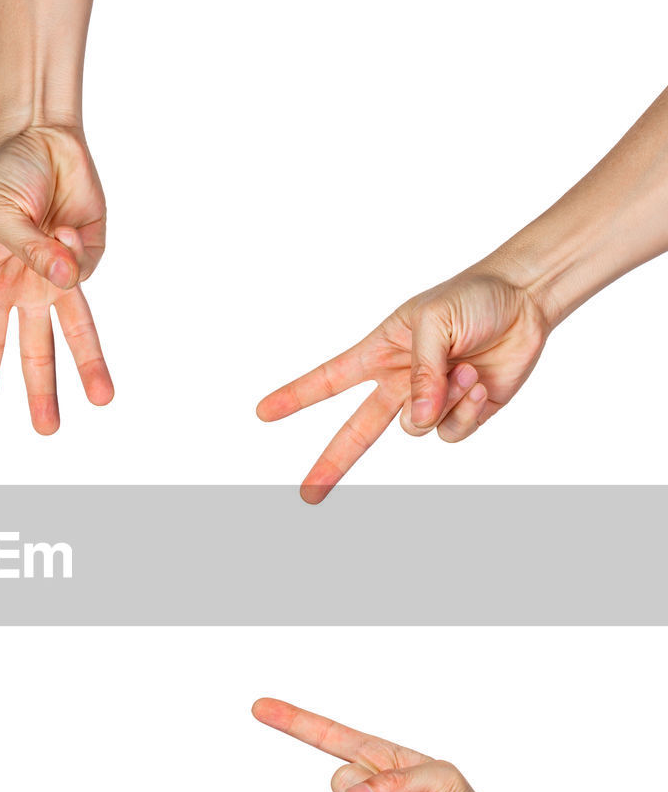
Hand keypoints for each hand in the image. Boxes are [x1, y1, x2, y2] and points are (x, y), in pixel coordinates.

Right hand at [0, 126, 110, 433]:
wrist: (40, 137)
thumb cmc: (6, 177)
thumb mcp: (2, 217)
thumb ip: (34, 254)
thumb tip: (67, 280)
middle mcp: (30, 286)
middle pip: (38, 349)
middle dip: (43, 389)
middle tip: (47, 430)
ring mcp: (63, 272)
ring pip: (78, 328)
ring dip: (89, 363)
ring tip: (103, 399)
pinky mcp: (91, 254)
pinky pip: (86, 262)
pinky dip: (74, 245)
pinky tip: (63, 222)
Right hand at [257, 265, 550, 501]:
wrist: (527, 299)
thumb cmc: (473, 297)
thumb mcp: (435, 323)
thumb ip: (420, 374)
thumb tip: (415, 423)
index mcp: (380, 353)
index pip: (328, 381)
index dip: (295, 397)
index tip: (263, 413)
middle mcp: (400, 382)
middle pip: (356, 431)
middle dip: (331, 463)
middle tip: (308, 494)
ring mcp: (431, 400)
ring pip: (414, 430)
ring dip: (440, 403)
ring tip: (464, 370)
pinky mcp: (464, 412)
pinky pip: (451, 432)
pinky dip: (465, 411)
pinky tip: (479, 384)